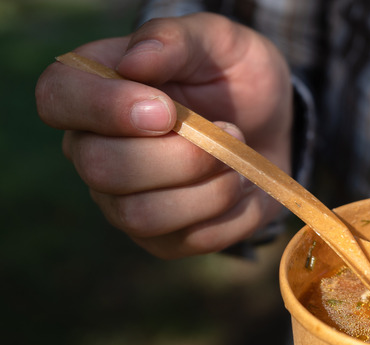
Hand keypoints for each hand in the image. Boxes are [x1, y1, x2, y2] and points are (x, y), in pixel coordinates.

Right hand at [36, 13, 292, 257]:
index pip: (57, 99)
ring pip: (140, 215)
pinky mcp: (160, 238)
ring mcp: (123, 200)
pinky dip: (229, 213)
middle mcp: (94, 150)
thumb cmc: (234, 77)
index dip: (105, 108)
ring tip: (237, 160)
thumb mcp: (217, 41)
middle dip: (181, 155)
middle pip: (101, 167)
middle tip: (230, 130)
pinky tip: (241, 185)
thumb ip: (174, 40)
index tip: (167, 109)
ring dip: (209, 188)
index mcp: (94, 89)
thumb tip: (135, 61)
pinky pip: (185, 240)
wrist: (274, 124)